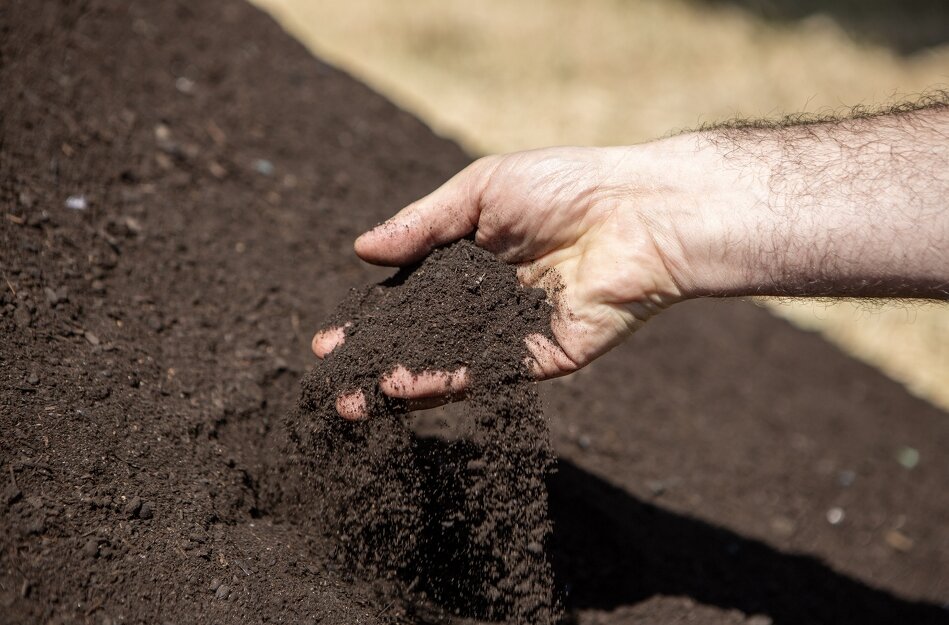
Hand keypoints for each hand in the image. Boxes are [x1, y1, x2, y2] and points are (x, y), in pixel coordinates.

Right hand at [313, 144, 695, 417]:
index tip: (330, 340)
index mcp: (472, 260)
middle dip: (379, 361)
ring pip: (449, 365)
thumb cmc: (564, 186)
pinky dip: (445, 384)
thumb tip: (361, 250)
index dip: (372, 319)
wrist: (637, 212)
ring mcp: (513, 334)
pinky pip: (487, 374)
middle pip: (424, 339)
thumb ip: (423, 224)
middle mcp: (488, 302)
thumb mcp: (481, 191)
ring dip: (402, 384)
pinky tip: (404, 390)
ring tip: (357, 401)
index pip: (410, 297)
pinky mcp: (542, 359)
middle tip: (335, 381)